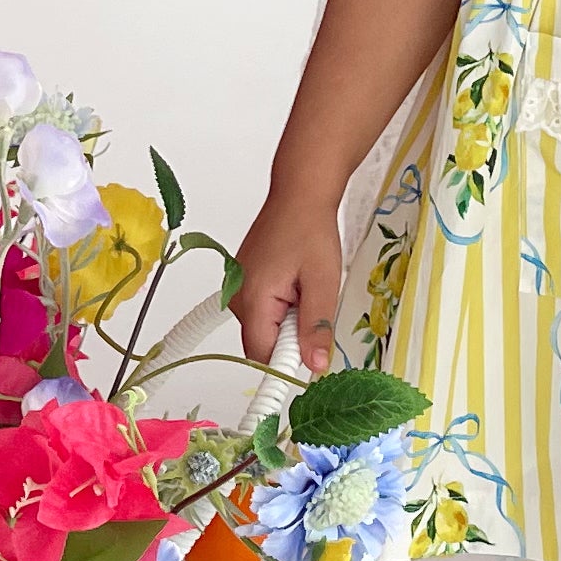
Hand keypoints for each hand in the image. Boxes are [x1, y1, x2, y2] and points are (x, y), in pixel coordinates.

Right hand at [230, 196, 344, 375]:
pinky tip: (296, 282)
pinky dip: (282, 305)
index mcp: (253, 299)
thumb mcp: (323, 281)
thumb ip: (316, 327)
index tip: (311, 350)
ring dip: (288, 320)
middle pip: (262, 342)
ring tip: (306, 288)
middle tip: (312, 304)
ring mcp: (238, 287)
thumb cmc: (311, 230)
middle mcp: (238, 296)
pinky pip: (262, 310)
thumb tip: (315, 366)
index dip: (288, 360)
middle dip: (291, 336)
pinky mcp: (244, 280)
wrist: (300, 194)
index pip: (263, 355)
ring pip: (264, 327)